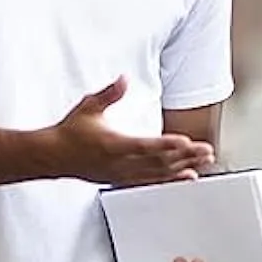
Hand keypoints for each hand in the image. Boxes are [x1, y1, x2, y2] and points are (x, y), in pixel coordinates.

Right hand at [50, 76, 215, 185]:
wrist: (54, 156)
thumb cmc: (70, 132)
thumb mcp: (89, 107)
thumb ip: (109, 94)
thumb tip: (123, 80)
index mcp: (114, 144)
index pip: (146, 145)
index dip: (168, 144)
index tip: (187, 142)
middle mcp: (121, 163)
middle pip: (159, 162)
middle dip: (186, 157)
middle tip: (206, 151)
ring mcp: (123, 174)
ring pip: (159, 174)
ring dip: (182, 168)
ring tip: (202, 163)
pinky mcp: (123, 180)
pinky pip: (152, 181)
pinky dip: (171, 179)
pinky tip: (185, 177)